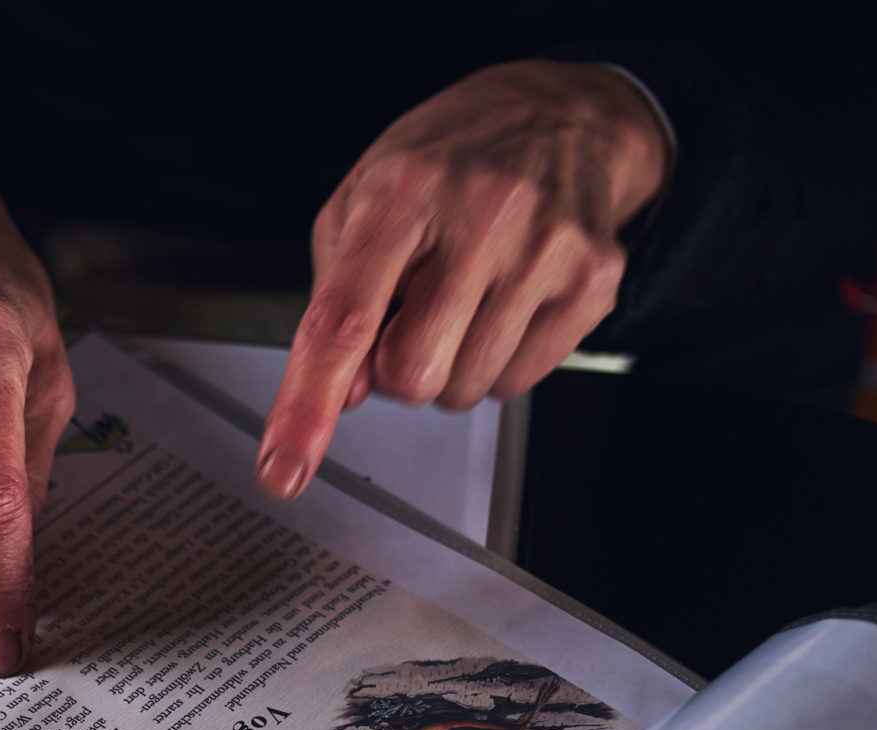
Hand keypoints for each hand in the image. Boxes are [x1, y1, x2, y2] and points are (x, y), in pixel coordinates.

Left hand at [258, 60, 669, 499]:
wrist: (558, 116)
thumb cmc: (445, 164)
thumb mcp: (361, 202)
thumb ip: (332, 299)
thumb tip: (339, 394)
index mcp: (403, 192)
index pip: (343, 320)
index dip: (307, 403)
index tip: (282, 467)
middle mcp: (481, 216)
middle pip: (409, 375)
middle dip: (395, 367)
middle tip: (410, 315)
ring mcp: (545, 248)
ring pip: (463, 390)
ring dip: (447, 365)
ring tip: (461, 299)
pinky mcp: (593, 280)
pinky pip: (518, 383)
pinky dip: (496, 362)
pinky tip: (501, 304)